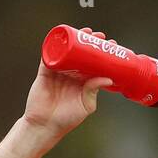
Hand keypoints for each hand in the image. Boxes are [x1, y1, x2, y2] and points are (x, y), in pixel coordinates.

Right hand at [21, 27, 115, 142]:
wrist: (45, 125)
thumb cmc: (67, 119)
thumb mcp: (85, 105)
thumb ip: (93, 91)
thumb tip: (108, 78)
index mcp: (82, 82)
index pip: (93, 63)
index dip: (101, 53)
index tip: (111, 45)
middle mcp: (71, 74)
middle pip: (81, 53)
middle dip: (90, 42)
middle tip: (100, 36)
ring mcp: (58, 71)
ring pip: (67, 51)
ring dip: (74, 39)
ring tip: (85, 32)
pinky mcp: (45, 72)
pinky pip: (49, 55)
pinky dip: (54, 45)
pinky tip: (62, 36)